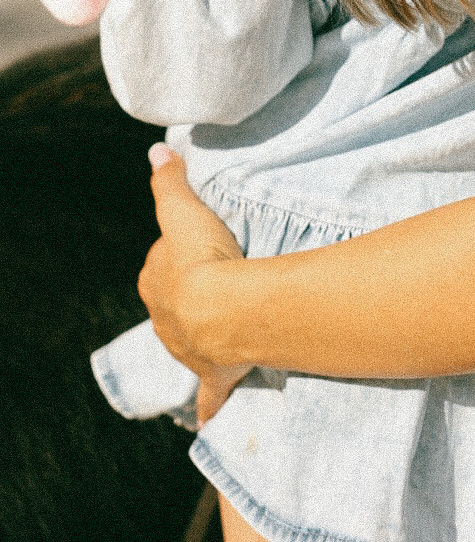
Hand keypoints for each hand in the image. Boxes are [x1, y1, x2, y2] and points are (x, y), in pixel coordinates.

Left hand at [138, 145, 249, 425]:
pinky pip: (209, 395)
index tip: (204, 246)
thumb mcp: (184, 210)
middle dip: (192, 298)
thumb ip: (170, 183)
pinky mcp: (213, 376)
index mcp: (155, 281)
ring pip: (190, 342)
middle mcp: (166, 320)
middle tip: (222, 282)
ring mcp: (189, 350)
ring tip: (225, 327)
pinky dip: (209, 404)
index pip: (162, 264)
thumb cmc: (203, 257)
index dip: (182, 254)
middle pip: (176, 305)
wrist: (225, 310)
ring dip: (203, 337)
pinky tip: (210, 415)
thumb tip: (156, 153)